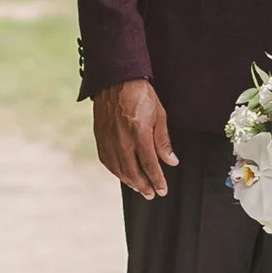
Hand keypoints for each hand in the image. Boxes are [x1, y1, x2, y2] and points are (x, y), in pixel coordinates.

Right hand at [92, 79, 177, 198]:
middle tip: (152, 194)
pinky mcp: (99, 137)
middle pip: (133, 172)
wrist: (116, 79)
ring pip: (118, 170)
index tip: (162, 190)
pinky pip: (107, 161)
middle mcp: (122, 139)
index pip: (149, 165)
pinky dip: (115, 171)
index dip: (157, 180)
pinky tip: (122, 175)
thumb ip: (163, 141)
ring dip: (130, 182)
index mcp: (139, 133)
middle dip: (144, 186)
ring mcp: (108, 139)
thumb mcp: (159, 114)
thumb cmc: (141, 94)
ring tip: (139, 188)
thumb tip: (171, 161)